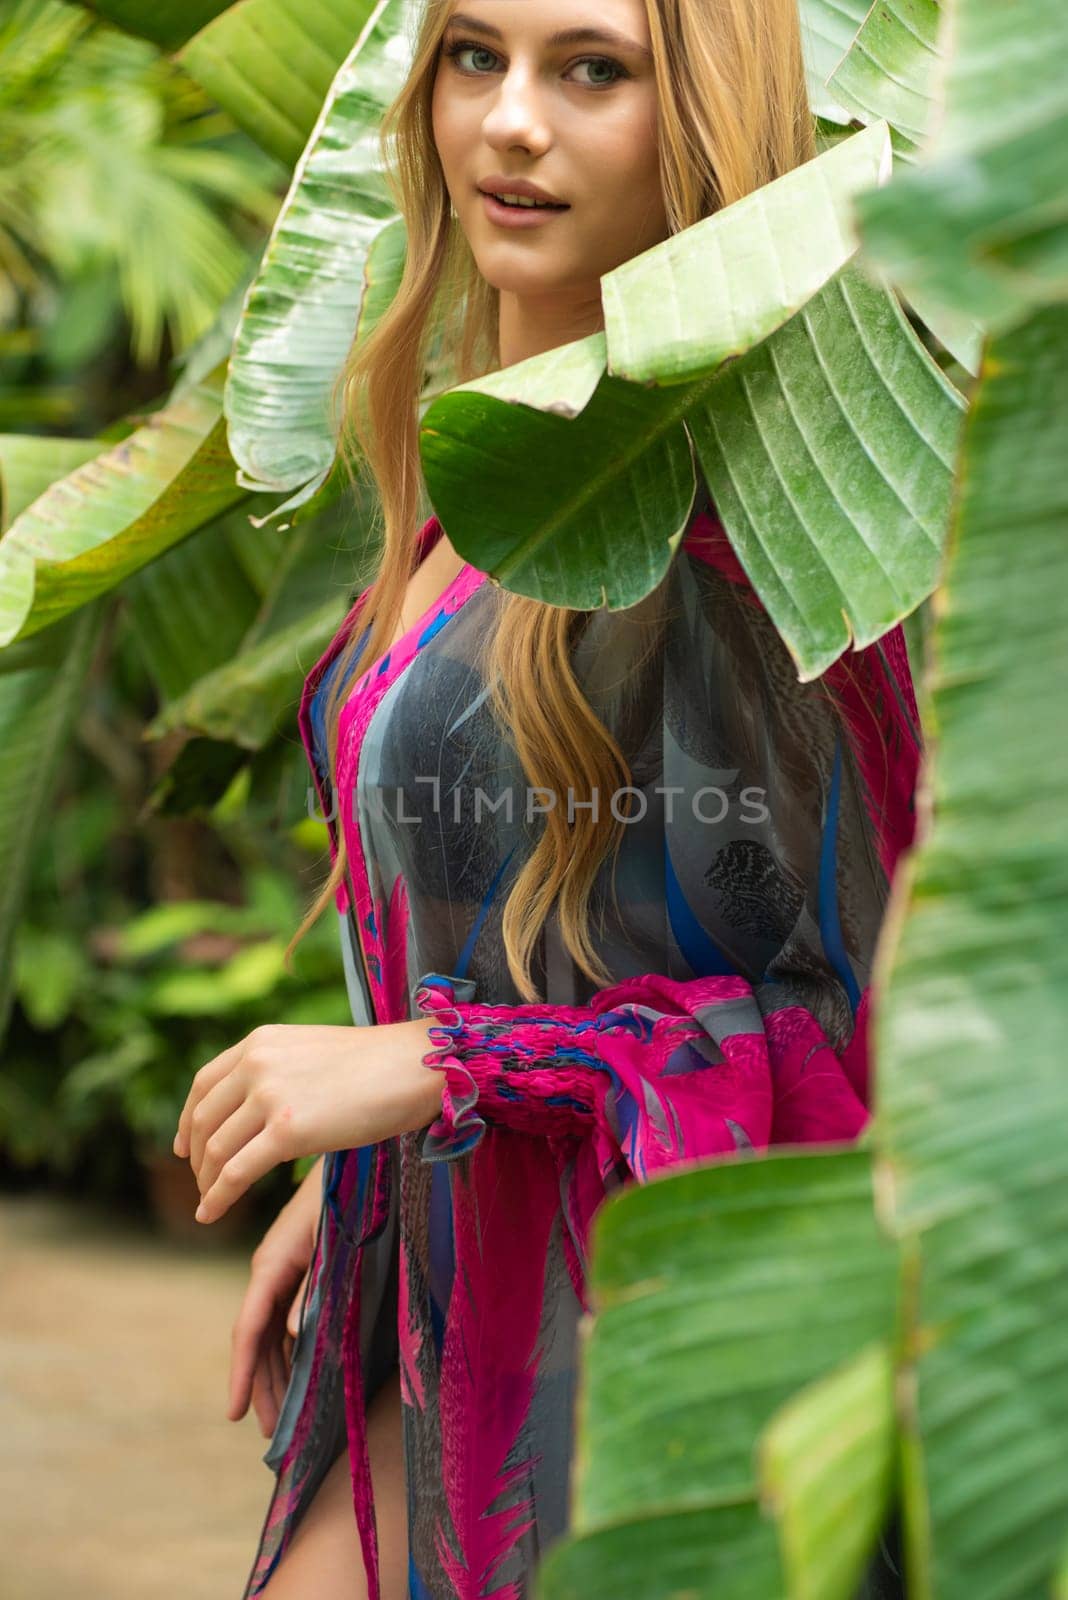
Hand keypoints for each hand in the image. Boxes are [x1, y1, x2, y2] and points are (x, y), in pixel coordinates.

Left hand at [173, 1018, 441, 1223]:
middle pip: (205, 1119)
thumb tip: (260, 1108)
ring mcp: (270, 1096)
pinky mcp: (288, 1131)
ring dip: (208, 1181)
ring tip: (210, 1201)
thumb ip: (278, 1072)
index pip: (204, 1084)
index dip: (188, 1120)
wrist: (415, 1066)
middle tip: (203, 1182)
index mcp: (260, 1042)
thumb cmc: (377, 1064)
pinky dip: (217, 1197)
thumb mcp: (312, 1053)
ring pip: (218, 1149)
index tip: (185, 1146)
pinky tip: (210, 1214)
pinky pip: (237, 1172)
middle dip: (198, 1157)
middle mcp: (256, 1064)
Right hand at [229, 1157, 322, 1436]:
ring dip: (275, 1376)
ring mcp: (282, 1274)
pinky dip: (287, 1354)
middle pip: (256, 1342)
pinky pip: (284, 1322)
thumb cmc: (344, 1200)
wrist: (353, 1165)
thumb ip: (311, 1289)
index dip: (240, 1373)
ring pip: (269, 1337)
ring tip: (281, 1420)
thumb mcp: (330, 1244)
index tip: (234, 1413)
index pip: (248, 1330)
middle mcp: (269, 1273)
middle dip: (261, 1388)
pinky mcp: (297, 1273)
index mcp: (271, 1265)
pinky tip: (295, 1379)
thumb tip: (289, 1336)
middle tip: (270, 1435)